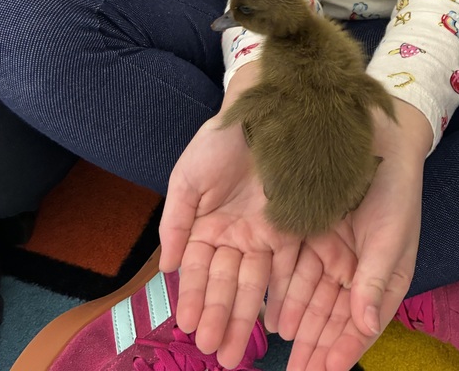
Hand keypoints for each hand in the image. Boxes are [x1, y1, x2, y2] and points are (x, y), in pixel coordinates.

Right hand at [159, 114, 302, 369]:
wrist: (261, 111)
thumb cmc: (218, 143)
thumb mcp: (187, 180)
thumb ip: (176, 223)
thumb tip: (168, 268)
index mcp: (206, 228)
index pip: (199, 272)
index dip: (194, 299)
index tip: (189, 327)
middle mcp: (234, 237)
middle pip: (227, 285)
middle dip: (221, 320)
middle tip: (217, 353)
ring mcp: (263, 234)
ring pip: (253, 284)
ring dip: (245, 317)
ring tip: (236, 350)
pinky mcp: (290, 226)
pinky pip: (286, 264)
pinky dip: (280, 293)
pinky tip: (275, 320)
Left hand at [270, 101, 430, 370]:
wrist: (377, 136)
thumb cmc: (395, 188)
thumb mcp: (390, 235)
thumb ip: (374, 281)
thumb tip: (365, 326)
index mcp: (384, 275)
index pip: (363, 321)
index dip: (345, 347)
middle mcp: (357, 269)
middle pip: (334, 317)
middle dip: (317, 347)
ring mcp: (333, 252)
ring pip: (313, 298)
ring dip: (300, 326)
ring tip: (281, 353)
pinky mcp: (312, 233)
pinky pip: (297, 270)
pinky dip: (287, 295)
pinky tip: (274, 317)